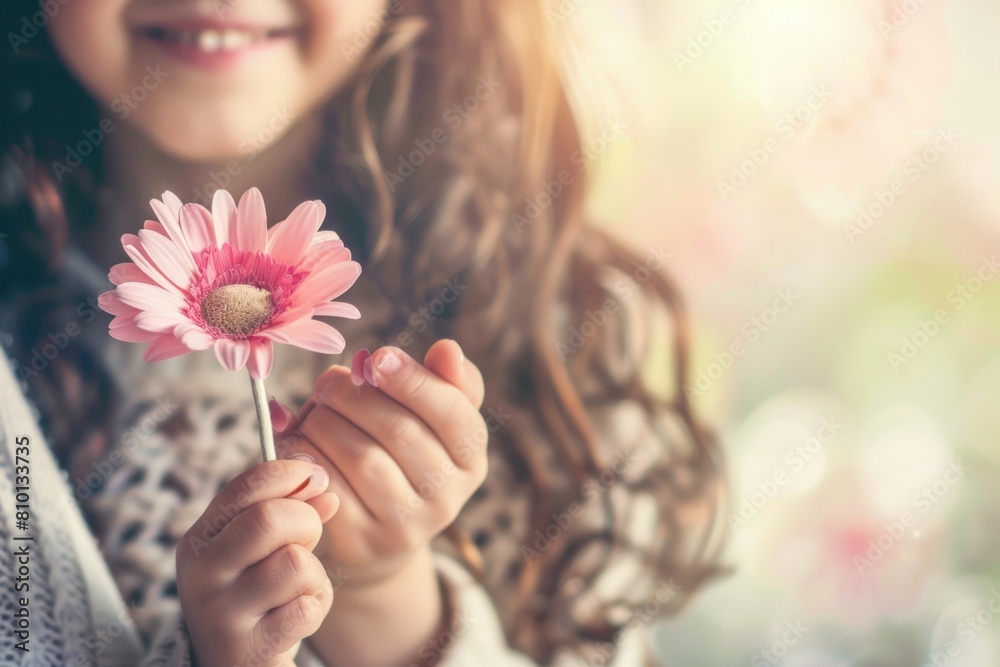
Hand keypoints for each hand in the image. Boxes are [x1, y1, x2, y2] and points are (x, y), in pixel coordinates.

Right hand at [176, 460, 338, 666]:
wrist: (238, 666)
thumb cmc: (256, 597)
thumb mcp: (263, 549)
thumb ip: (291, 509)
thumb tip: (323, 483)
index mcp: (200, 540)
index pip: (245, 486)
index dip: (290, 474)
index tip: (317, 477)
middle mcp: (202, 574)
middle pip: (270, 519)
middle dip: (306, 524)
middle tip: (305, 544)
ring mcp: (220, 614)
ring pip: (295, 563)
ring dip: (313, 575)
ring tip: (298, 589)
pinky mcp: (247, 649)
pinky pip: (306, 608)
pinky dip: (316, 608)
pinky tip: (297, 617)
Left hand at [271, 339, 487, 588]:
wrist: (375, 537)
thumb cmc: (400, 456)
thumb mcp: (430, 420)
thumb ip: (442, 382)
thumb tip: (448, 349)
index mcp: (470, 459)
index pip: (454, 416)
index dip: (415, 382)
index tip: (377, 357)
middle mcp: (447, 498)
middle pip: (401, 432)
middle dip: (356, 396)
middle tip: (329, 382)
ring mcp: (405, 526)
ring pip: (363, 458)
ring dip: (327, 422)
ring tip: (316, 410)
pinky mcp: (361, 543)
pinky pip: (330, 487)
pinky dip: (307, 455)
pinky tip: (299, 439)